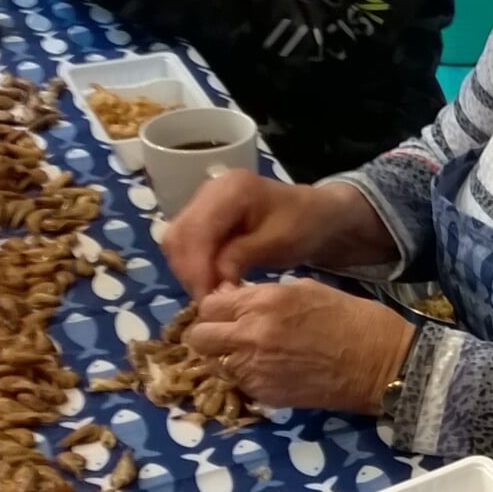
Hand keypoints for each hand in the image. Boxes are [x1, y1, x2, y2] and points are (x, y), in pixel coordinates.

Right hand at [163, 171, 387, 299]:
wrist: (315, 212)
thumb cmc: (303, 224)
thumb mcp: (280, 242)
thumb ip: (242, 257)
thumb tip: (213, 285)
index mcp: (232, 189)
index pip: (197, 230)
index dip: (197, 268)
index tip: (206, 299)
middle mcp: (210, 190)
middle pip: (179, 235)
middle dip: (190, 272)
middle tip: (207, 302)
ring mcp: (204, 202)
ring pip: (177, 241)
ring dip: (189, 271)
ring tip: (210, 295)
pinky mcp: (203, 217)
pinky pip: (186, 243)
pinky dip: (193, 265)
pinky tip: (211, 283)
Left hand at [182, 279, 413, 412]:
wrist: (380, 363)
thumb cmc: (352, 317)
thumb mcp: (306, 290)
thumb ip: (264, 296)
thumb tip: (235, 301)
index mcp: (263, 302)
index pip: (209, 304)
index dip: (217, 307)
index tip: (230, 310)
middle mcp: (251, 335)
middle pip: (199, 337)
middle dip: (210, 333)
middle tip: (231, 334)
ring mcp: (255, 369)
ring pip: (214, 363)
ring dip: (226, 357)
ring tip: (251, 353)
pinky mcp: (264, 394)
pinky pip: (237, 382)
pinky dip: (246, 376)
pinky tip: (270, 369)